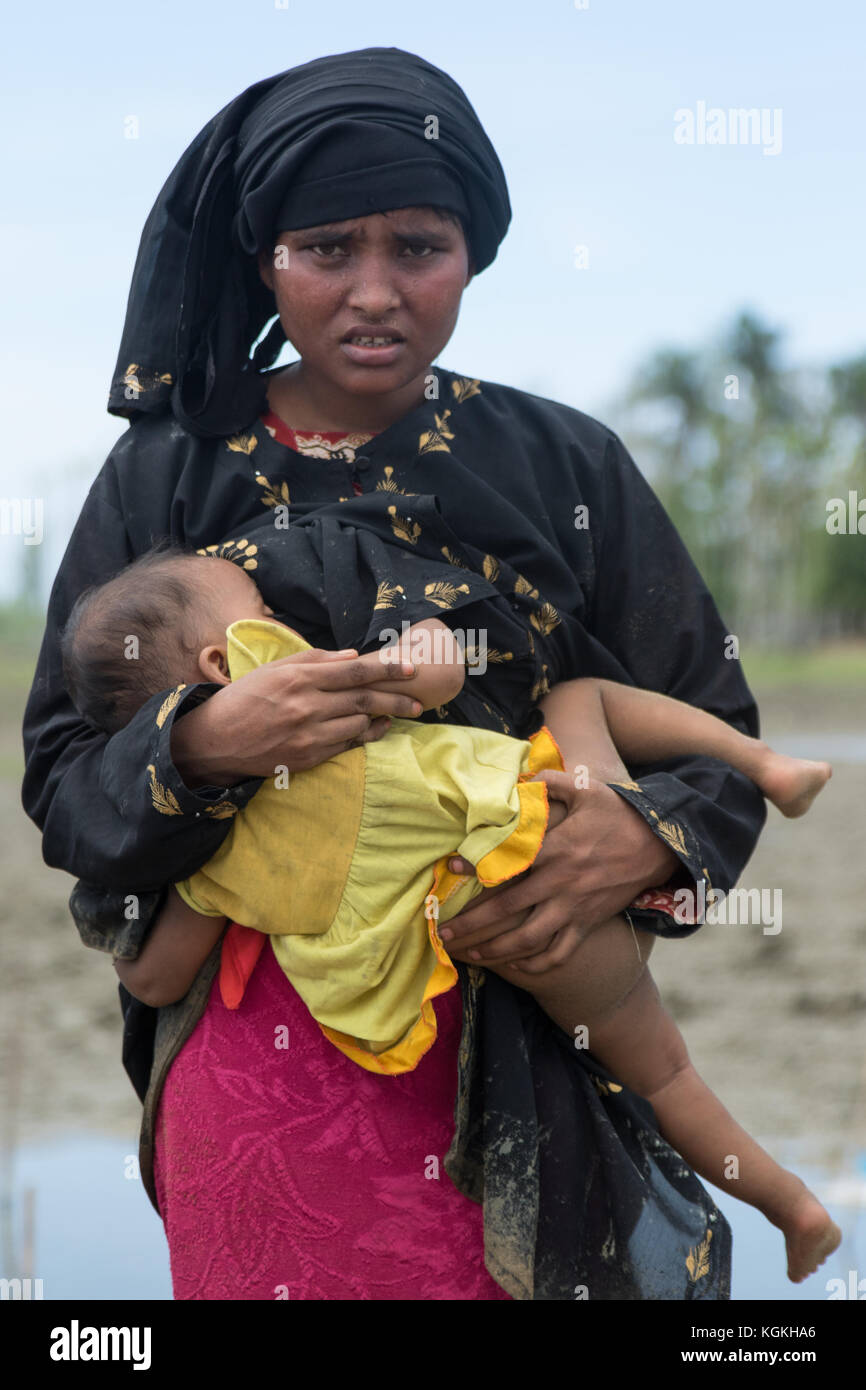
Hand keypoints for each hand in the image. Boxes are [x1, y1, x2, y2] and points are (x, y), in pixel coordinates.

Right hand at [171, 647, 421, 786]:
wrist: (216, 740)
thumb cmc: (245, 698)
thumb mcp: (274, 669)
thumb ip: (314, 660)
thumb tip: (353, 656)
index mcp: (298, 678)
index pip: (354, 671)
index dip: (387, 669)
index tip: (411, 668)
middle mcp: (307, 705)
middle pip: (364, 698)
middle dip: (397, 697)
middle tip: (419, 699)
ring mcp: (309, 734)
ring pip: (359, 722)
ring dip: (382, 716)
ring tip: (398, 711)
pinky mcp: (308, 757)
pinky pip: (348, 744)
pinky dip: (367, 735)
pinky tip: (377, 727)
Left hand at [439, 770, 678, 973]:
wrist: (659, 845)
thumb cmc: (617, 815)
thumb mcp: (585, 789)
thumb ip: (548, 783)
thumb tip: (518, 777)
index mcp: (556, 849)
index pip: (508, 860)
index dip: (476, 866)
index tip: (450, 870)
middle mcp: (561, 883)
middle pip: (507, 909)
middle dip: (471, 924)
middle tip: (443, 933)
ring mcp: (574, 908)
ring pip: (528, 939)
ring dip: (495, 950)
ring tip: (469, 954)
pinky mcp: (587, 924)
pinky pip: (559, 953)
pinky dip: (535, 965)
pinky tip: (515, 965)